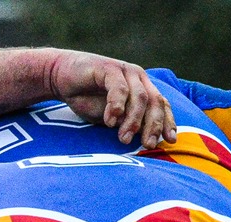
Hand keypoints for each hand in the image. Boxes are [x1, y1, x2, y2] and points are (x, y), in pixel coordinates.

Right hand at [49, 52, 174, 147]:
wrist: (61, 76)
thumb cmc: (86, 97)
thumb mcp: (110, 115)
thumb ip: (125, 122)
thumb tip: (140, 139)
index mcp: (142, 88)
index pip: (161, 105)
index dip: (167, 122)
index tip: (169, 141)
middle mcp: (138, 78)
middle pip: (154, 102)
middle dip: (153, 125)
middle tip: (147, 144)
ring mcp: (125, 72)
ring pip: (139, 97)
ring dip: (133, 120)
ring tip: (123, 138)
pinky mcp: (109, 68)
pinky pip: (118, 89)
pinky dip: (116, 106)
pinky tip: (110, 121)